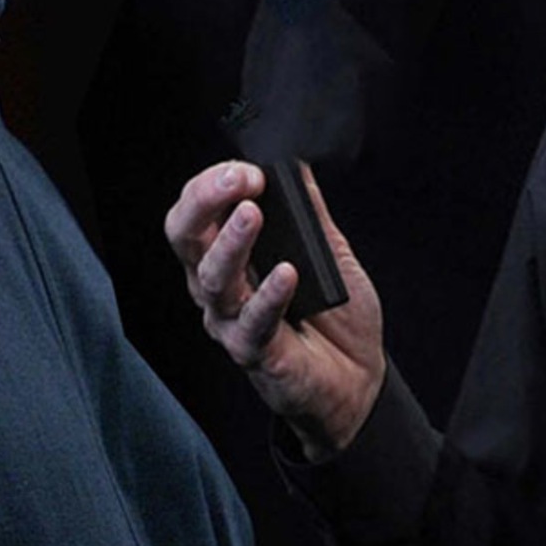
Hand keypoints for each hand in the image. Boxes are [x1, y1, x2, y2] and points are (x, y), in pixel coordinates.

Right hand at [165, 161, 384, 460]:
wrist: (357, 381)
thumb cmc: (334, 318)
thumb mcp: (327, 252)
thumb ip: (310, 213)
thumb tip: (300, 165)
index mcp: (228, 258)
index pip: (198, 214)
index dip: (213, 185)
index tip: (249, 169)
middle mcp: (219, 289)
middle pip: (188, 240)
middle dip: (206, 202)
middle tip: (240, 180)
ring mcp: (232, 323)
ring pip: (213, 280)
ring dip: (231, 243)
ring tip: (253, 214)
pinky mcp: (254, 354)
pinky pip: (254, 323)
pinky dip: (268, 295)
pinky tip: (286, 274)